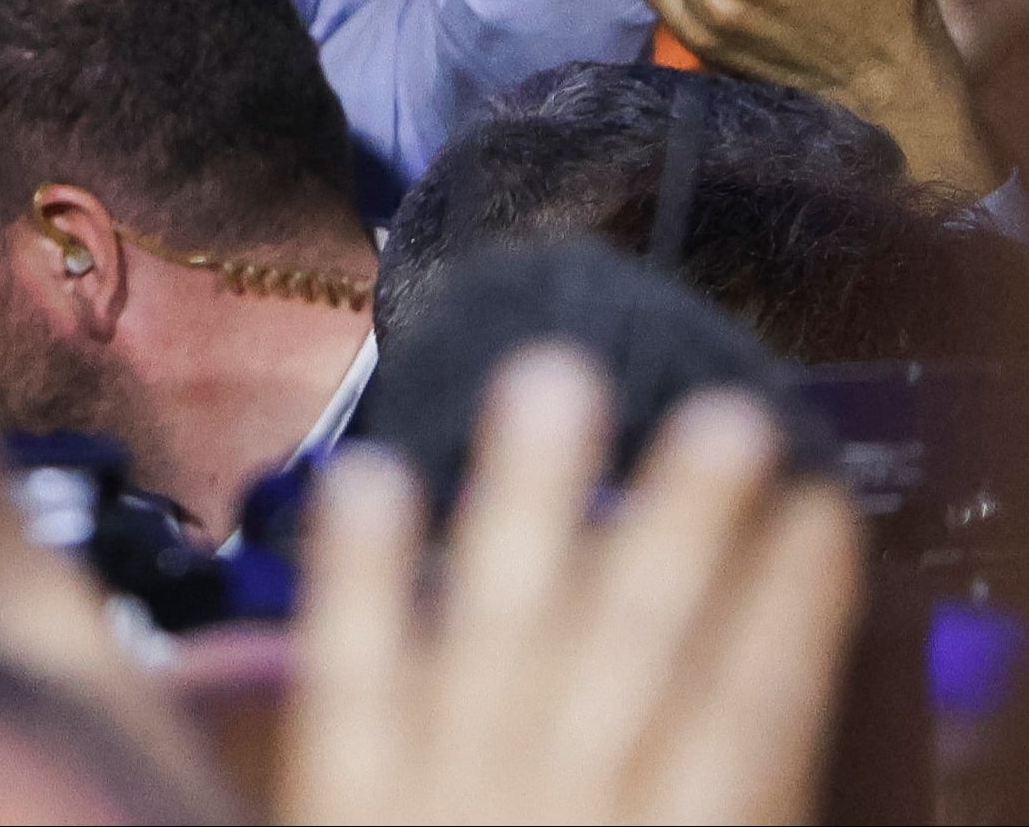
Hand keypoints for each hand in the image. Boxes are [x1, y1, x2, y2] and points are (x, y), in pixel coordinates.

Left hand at [282, 348, 858, 824]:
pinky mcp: (345, 814)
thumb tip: (749, 726)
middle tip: (725, 415)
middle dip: (680, 529)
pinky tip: (372, 475)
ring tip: (553, 381)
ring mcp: (444, 813)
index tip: (820, 514)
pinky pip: (348, 684)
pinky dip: (361, 579)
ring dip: (530, 504)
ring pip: (497, 636)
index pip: (749, 729)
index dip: (790, 616)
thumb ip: (703, 796)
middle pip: (630, 658)